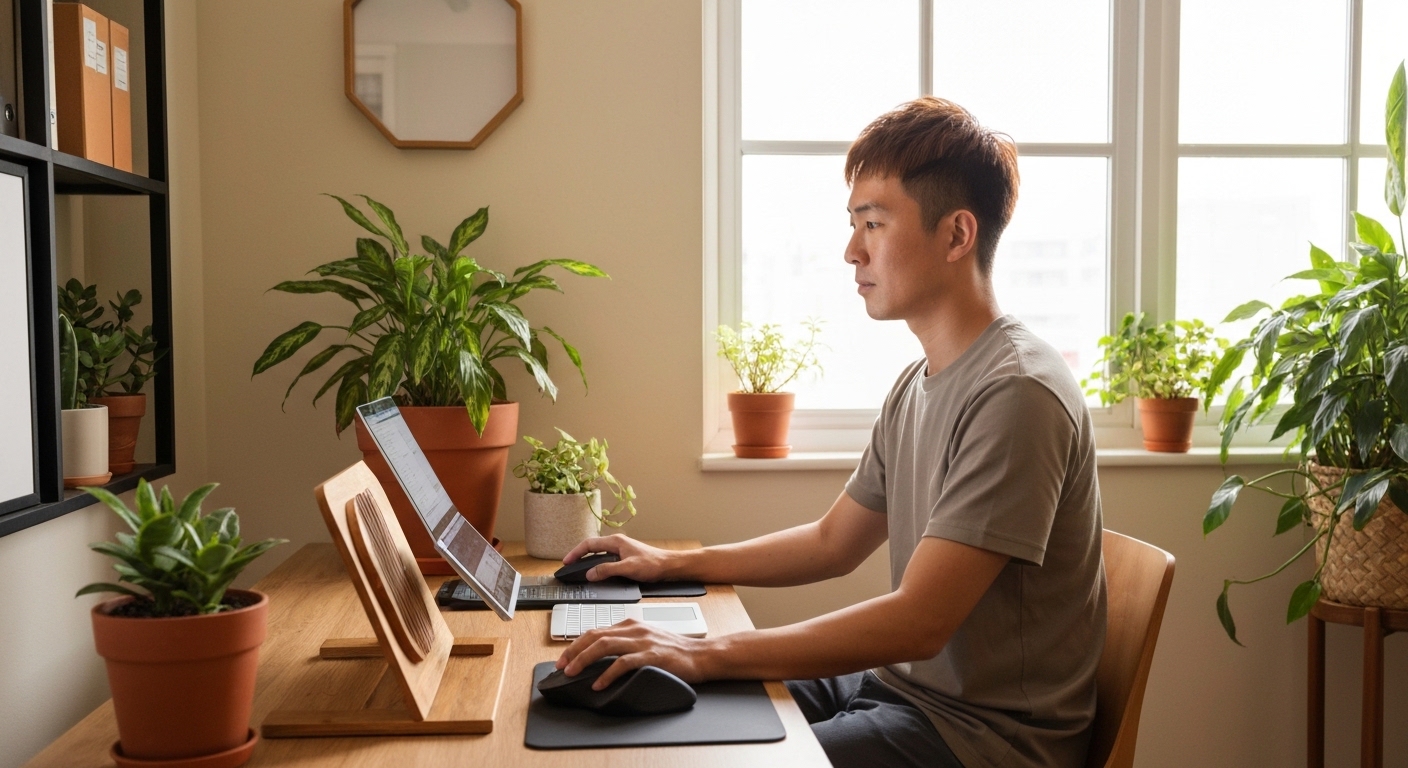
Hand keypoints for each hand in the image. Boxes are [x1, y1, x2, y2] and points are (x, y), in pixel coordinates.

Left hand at [556, 620, 711, 688]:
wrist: (701, 655)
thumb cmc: (675, 651)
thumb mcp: (646, 640)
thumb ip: (625, 643)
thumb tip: (601, 655)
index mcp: (630, 624)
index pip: (596, 630)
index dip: (576, 644)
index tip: (564, 658)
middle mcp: (634, 629)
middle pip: (595, 635)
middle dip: (573, 651)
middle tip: (561, 666)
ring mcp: (642, 641)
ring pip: (604, 645)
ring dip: (584, 659)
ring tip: (572, 673)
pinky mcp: (651, 656)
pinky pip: (623, 663)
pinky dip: (607, 674)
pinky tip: (599, 684)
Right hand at [562, 534, 680, 582]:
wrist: (669, 566)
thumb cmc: (653, 564)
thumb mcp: (627, 568)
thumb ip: (607, 570)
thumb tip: (590, 574)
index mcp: (616, 541)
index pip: (589, 544)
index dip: (576, 553)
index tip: (567, 562)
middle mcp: (617, 543)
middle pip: (592, 547)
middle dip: (579, 556)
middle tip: (569, 566)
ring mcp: (621, 550)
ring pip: (599, 553)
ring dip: (588, 560)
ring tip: (579, 569)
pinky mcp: (625, 557)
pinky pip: (606, 559)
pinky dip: (597, 564)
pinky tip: (597, 572)